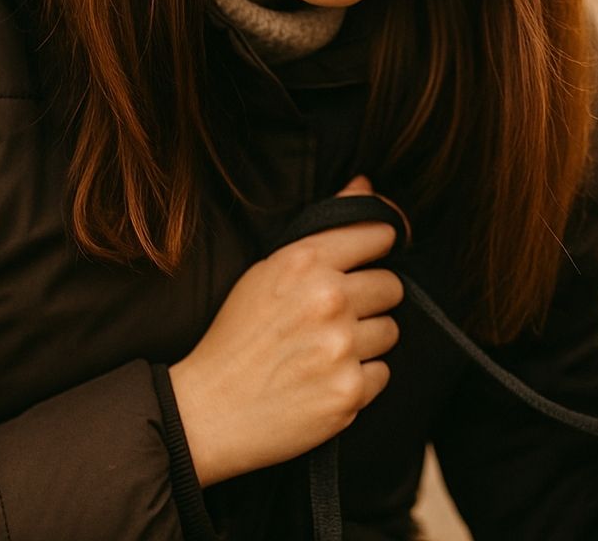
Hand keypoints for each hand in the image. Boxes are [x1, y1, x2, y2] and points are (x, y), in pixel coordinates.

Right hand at [169, 176, 403, 486]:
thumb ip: (324, 230)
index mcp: (304, 262)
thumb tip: (366, 184)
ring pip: (391, 331)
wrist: (206, 414)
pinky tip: (324, 381)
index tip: (369, 259)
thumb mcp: (267, 271)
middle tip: (335, 319)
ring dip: (366, 342)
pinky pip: (382, 373)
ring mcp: (341, 347)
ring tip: (325, 352)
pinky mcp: (349, 391)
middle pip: (391, 286)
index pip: (378, 235)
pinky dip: (360, 379)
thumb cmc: (236, 339)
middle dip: (371, 301)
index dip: (377, 248)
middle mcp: (328, 299)